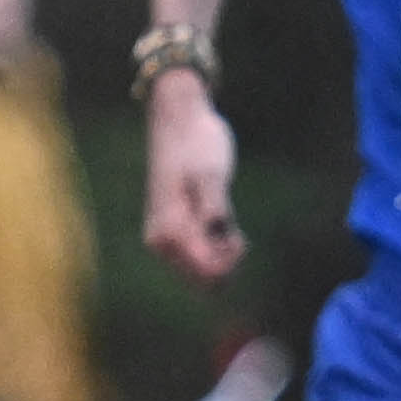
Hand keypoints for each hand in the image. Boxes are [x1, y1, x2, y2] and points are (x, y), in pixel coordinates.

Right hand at [142, 73, 243, 284]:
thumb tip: (216, 233)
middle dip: (227, 262)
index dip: (231, 263)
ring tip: (225, 217)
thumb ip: (214, 206)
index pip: (206, 275)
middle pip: (205, 281)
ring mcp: (168, 237)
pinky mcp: (178, 230)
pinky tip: (222, 218)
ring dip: (224, 252)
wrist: (181, 119)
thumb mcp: (210, 174)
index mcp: (168, 232)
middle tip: (233, 228)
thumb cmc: (197, 143)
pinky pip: (203, 255)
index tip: (239, 237)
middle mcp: (162, 241)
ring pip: (205, 271)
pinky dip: (220, 244)